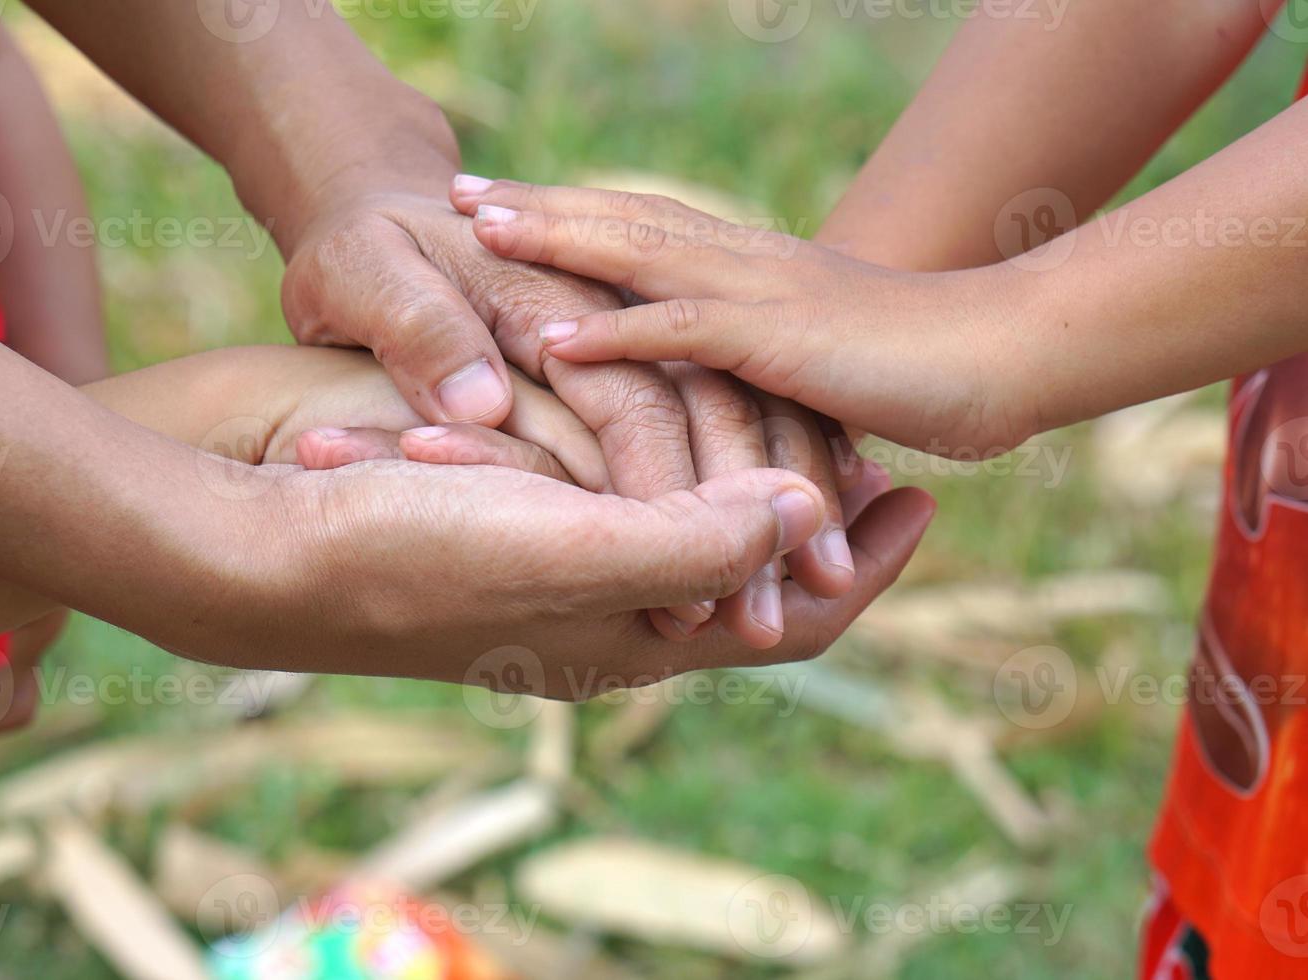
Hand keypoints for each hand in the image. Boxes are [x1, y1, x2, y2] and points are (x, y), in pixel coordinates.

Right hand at [229, 345, 862, 646]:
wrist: (268, 543)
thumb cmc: (411, 555)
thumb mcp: (567, 550)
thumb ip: (697, 540)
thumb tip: (805, 511)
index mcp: (634, 637)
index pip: (783, 621)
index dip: (862, 567)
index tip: (921, 496)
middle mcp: (609, 612)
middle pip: (751, 577)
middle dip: (818, 521)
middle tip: (879, 459)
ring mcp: (564, 567)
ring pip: (692, 528)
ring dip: (750, 481)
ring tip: (802, 419)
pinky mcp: (521, 517)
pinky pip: (628, 490)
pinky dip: (676, 452)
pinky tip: (684, 398)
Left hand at [457, 181, 1032, 457]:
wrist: (1002, 358)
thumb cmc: (916, 368)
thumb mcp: (817, 359)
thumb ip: (758, 360)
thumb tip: (716, 385)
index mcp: (751, 267)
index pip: (644, 224)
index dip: (572, 210)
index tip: (501, 203)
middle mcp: (747, 263)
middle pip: (626, 219)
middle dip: (540, 204)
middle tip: (459, 188)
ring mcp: (762, 295)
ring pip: (641, 255)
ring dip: (556, 241)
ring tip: (478, 228)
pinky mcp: (782, 342)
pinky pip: (682, 333)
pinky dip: (614, 333)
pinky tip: (549, 336)